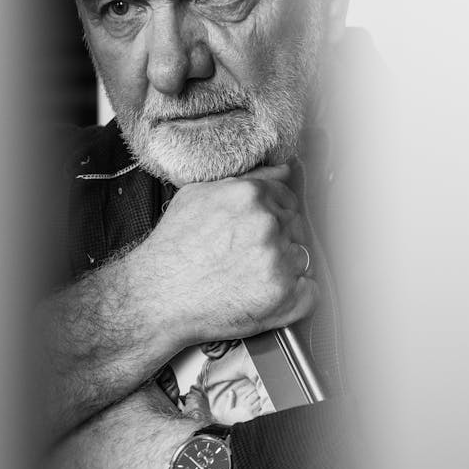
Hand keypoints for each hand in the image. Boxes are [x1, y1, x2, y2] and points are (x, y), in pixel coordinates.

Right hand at [136, 164, 317, 347]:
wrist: (157, 297)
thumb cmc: (173, 249)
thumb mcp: (199, 195)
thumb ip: (248, 179)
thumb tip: (283, 170)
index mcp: (251, 196)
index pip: (288, 199)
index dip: (275, 217)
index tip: (259, 232)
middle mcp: (268, 225)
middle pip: (296, 228)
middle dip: (279, 241)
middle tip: (249, 258)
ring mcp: (278, 261)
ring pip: (303, 258)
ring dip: (285, 268)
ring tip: (251, 277)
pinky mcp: (283, 296)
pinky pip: (311, 292)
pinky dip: (296, 295)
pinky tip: (268, 294)